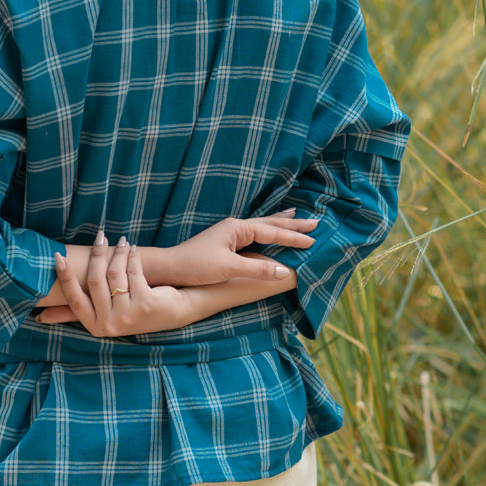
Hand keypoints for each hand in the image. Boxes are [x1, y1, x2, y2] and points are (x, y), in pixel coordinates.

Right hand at [42, 235, 195, 337]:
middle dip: (96, 255)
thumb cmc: (135, 309)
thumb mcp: (105, 314)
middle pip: (95, 281)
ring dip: (117, 252)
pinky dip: (131, 256)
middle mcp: (110, 325)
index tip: (58, 256)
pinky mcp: (145, 304)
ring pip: (114, 273)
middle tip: (99, 237)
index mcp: (96, 327)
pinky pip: (132, 272)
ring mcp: (128, 316)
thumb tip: (40, 317)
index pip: (74, 299)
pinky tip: (132, 248)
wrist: (175, 313)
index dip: (65, 277)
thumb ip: (75, 313)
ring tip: (120, 241)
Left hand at [166, 210, 316, 285]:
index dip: (293, 237)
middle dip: (292, 224)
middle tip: (315, 222)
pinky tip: (268, 230)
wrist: (170, 267)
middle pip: (270, 223)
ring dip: (281, 223)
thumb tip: (284, 271)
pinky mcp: (227, 242)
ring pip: (263, 226)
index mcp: (237, 228)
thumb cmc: (195, 266)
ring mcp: (230, 233)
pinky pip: (255, 233)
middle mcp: (235, 227)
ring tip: (296, 215)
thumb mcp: (228, 268)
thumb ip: (257, 268)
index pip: (272, 232)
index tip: (313, 240)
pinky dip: (268, 230)